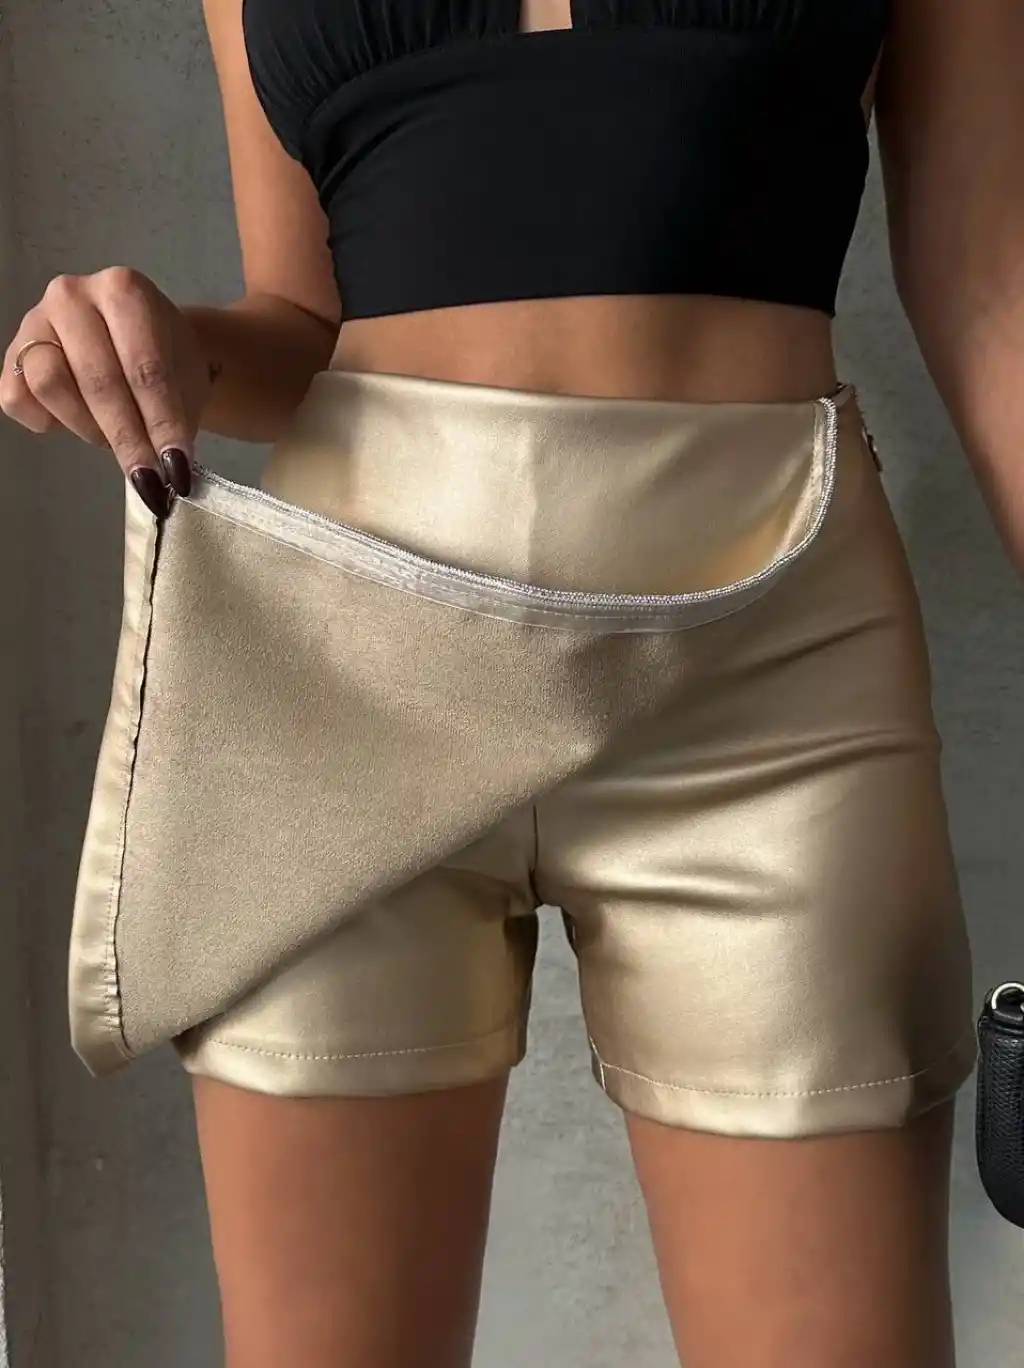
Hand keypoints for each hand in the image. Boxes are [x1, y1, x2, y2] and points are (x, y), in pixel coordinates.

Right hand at [1, 266, 214, 515]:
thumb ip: (176, 417)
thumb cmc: (167, 360)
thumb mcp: (187, 381)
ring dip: (86, 426)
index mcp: (124, 290)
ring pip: (50, 384)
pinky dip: (44, 421)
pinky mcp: (12, 353)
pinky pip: (17, 398)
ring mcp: (36, 321)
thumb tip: (170, 473)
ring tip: (112, 438)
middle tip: (149, 480)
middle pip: (99, 380)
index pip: (145, 368)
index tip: (176, 469)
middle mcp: (73, 295)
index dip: (162, 424)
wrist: (145, 341)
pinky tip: (69, 424)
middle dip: (128, 439)